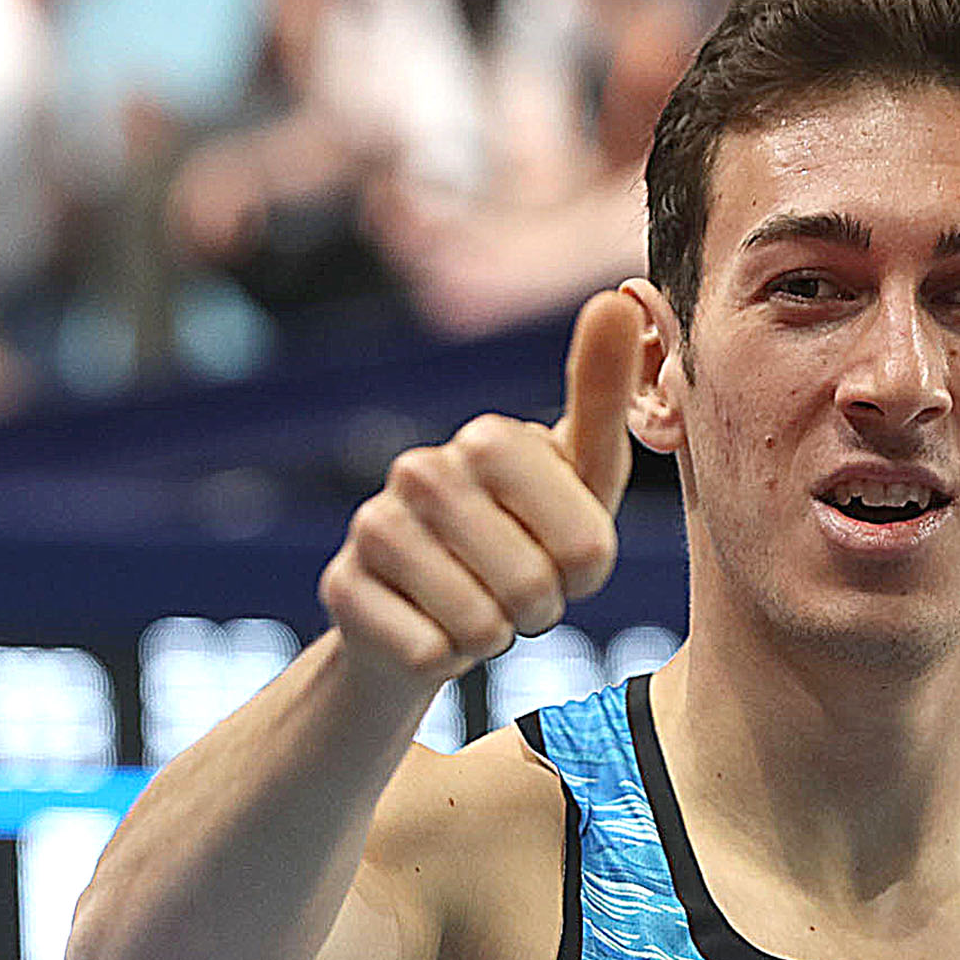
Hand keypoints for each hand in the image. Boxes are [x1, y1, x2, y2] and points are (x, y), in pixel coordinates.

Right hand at [319, 289, 642, 693]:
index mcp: (494, 439)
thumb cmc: (523, 541)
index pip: (588, 544)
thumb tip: (618, 298)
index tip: (570, 558)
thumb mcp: (582, 482)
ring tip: (477, 608)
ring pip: (481, 625)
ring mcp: (375, 526)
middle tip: (519, 592)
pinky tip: (428, 628)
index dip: (588, 573)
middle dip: (542, 610)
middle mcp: (425, 469)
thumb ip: (605, 401)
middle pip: (535, 587)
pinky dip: (443, 660)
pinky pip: (429, 655)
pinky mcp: (341, 588)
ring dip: (493, 636)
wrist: (423, 612)